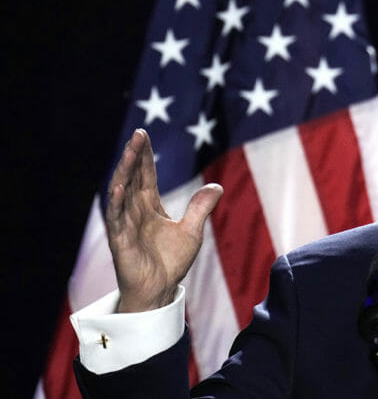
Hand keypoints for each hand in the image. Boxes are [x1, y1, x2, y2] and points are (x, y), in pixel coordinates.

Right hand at [106, 129, 222, 312]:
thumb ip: (201, 208)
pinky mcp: (120, 239)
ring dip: (125, 171)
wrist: (160, 289)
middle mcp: (134, 210)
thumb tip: (217, 186)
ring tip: (130, 151)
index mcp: (148, 206)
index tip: (143, 135)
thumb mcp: (192, 230)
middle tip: (138, 134)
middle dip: (134, 155)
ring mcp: (125, 223)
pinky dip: (117, 202)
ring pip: (121, 192)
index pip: (145, 175)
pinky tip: (119, 186)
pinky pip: (116, 218)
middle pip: (132, 177)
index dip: (144, 156)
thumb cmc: (170, 262)